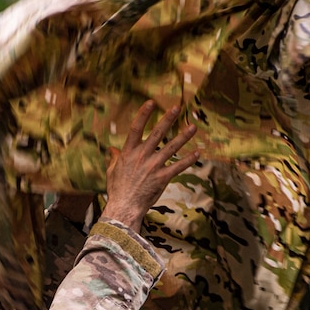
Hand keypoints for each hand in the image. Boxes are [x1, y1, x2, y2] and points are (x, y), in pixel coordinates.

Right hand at [100, 101, 198, 230]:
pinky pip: (178, 167)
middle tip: (177, 107)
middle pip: (157, 133)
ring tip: (193, 127)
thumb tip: (111, 149)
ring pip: (171, 148)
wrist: (125, 207)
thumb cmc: (117, 189)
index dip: (143, 114)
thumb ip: (114, 158)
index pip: (136, 128)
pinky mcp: (163, 178)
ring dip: (183, 137)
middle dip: (168, 119)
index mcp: (128, 152)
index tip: (151, 103)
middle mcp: (142, 156)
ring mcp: (153, 166)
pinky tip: (197, 153)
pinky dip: (188, 160)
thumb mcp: (112, 171)